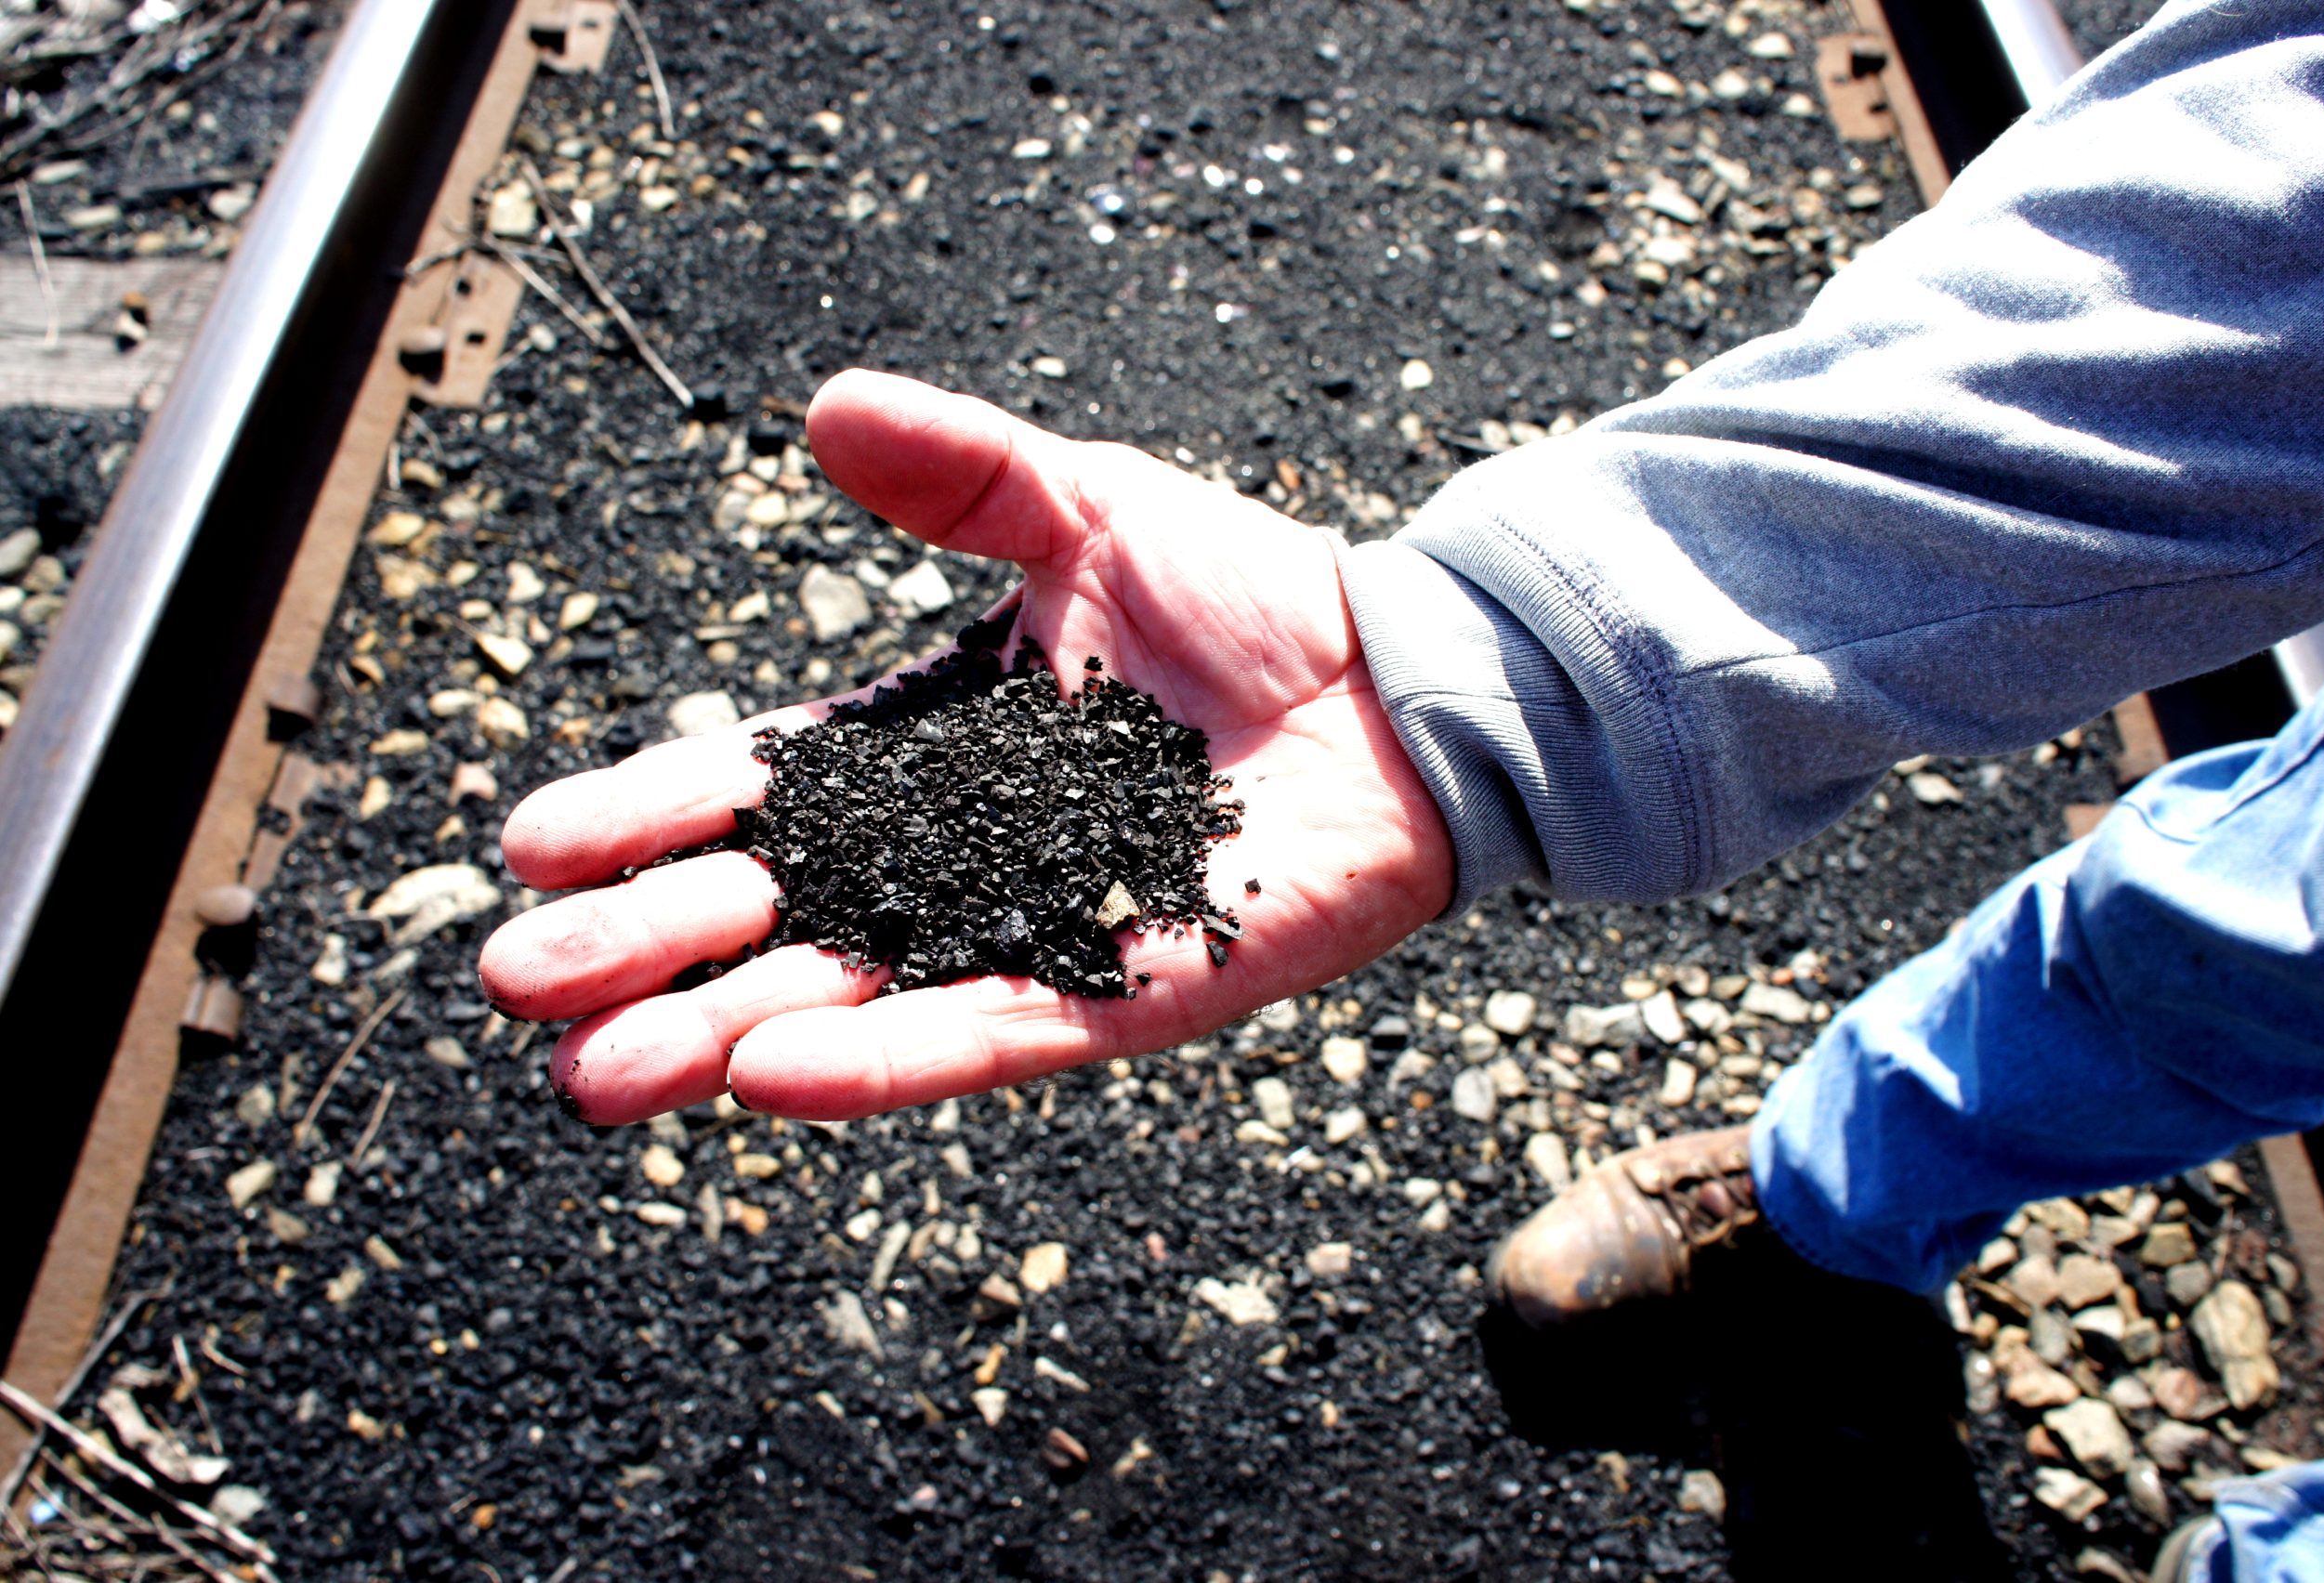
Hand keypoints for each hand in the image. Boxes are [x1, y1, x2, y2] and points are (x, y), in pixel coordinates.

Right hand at [478, 370, 1453, 1122]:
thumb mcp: (1087, 508)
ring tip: (600, 1076)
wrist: (1400, 683)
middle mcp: (959, 857)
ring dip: (724, 1035)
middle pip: (773, 915)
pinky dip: (884, 1058)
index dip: (650, 819)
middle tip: (523, 981)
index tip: (537, 847)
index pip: (759, 792)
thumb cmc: (1253, 600)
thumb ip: (962, 473)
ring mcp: (1033, 932)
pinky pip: (987, 1035)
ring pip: (851, 1001)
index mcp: (929, 752)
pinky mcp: (1123, 992)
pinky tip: (772, 1077)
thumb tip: (826, 404)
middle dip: (647, 949)